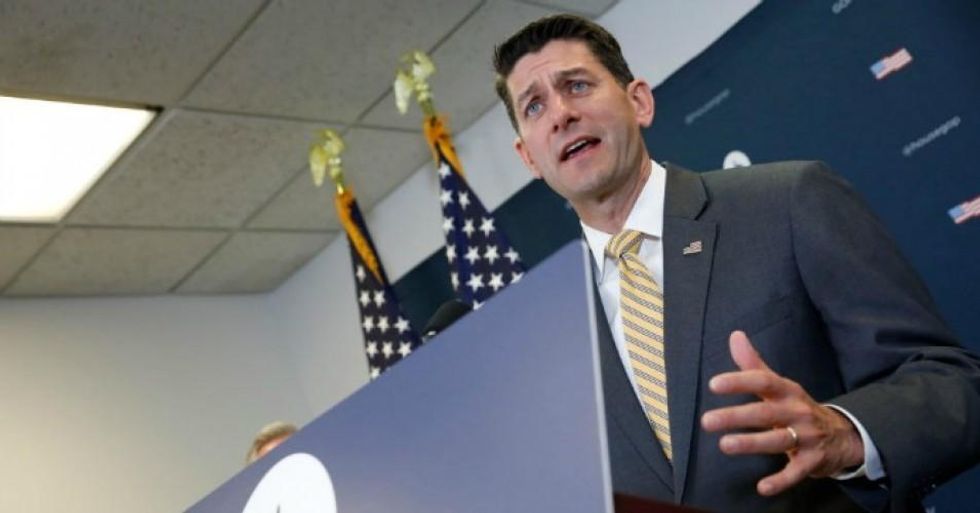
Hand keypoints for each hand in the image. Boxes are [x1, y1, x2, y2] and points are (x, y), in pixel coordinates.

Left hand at [700, 331, 863, 495]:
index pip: (763, 381)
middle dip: (736, 416)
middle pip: (765, 413)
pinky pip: (796, 473)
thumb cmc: (798, 407)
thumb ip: (753, 364)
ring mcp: (806, 437)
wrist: (842, 435)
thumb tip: (734, 335)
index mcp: (787, 391)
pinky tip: (762, 488)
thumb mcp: (780, 385)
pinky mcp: (812, 462)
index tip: (714, 384)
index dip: (740, 382)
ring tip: (725, 445)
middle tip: (707, 421)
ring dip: (751, 443)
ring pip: (778, 440)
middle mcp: (797, 412)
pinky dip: (781, 481)